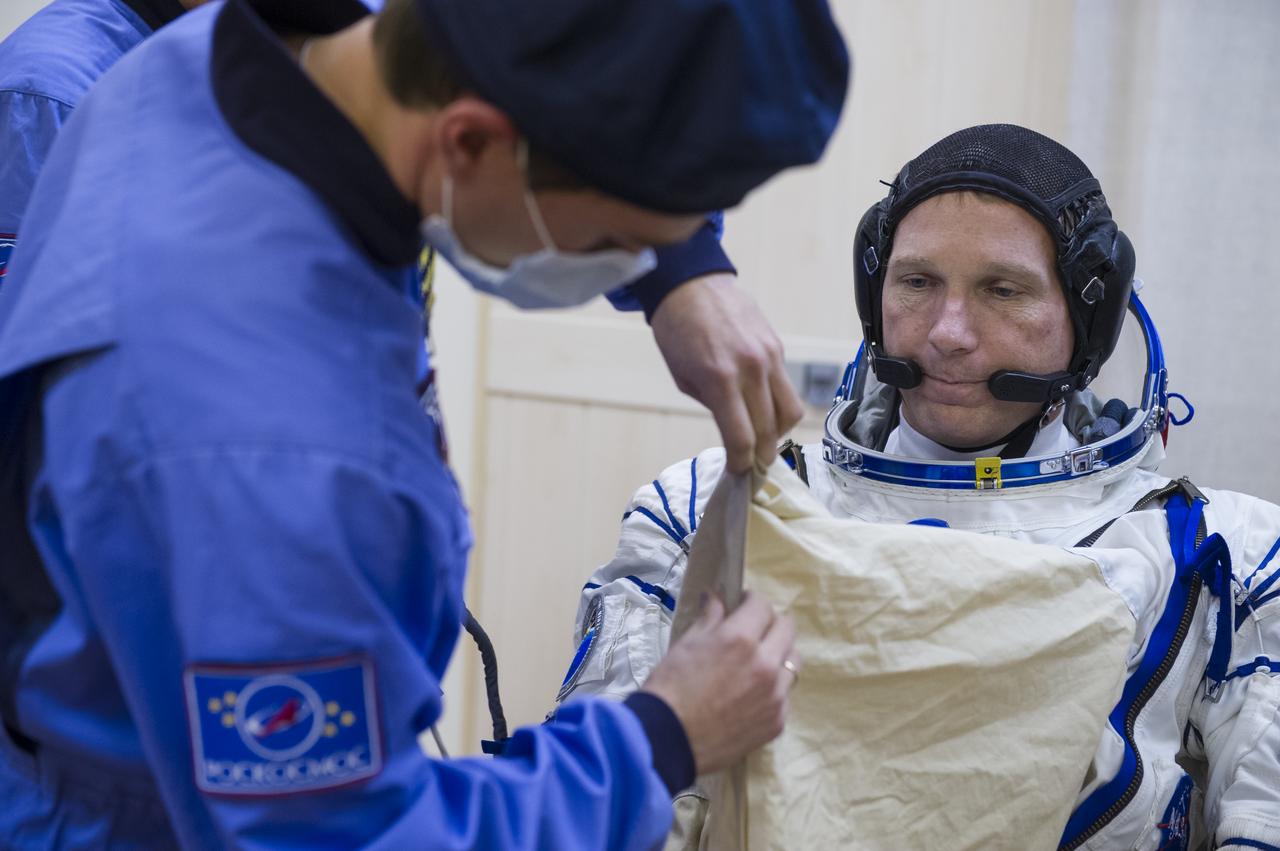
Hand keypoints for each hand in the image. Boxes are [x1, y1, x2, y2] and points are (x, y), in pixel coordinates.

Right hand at [640, 592, 797, 774]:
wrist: (667, 740)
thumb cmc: (670, 687)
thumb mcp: (687, 644)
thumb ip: (710, 618)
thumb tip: (716, 597)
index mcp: (741, 639)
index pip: (762, 605)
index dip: (750, 601)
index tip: (743, 605)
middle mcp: (766, 664)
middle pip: (787, 629)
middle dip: (770, 623)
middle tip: (753, 631)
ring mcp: (776, 695)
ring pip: (792, 662)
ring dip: (778, 655)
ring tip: (757, 664)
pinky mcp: (777, 722)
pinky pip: (784, 695)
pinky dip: (773, 689)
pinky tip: (750, 696)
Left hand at [650, 274, 803, 472]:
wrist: (691, 283)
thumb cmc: (677, 332)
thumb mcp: (684, 377)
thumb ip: (713, 405)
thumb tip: (736, 430)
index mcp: (720, 379)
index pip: (742, 438)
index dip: (742, 464)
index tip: (738, 474)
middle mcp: (751, 368)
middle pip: (769, 431)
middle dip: (761, 456)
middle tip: (753, 467)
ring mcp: (769, 356)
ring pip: (790, 412)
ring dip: (777, 433)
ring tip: (762, 438)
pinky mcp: (778, 347)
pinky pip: (786, 387)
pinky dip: (777, 405)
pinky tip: (761, 407)